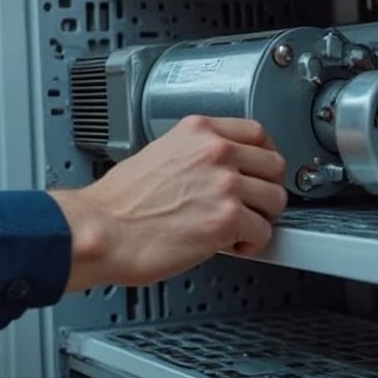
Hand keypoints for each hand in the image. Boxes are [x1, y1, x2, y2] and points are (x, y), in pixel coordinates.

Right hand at [48, 115, 288, 290]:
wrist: (102, 231)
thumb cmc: (118, 204)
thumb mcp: (157, 154)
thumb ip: (193, 156)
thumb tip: (217, 171)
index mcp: (196, 131)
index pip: (257, 132)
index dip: (262, 157)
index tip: (259, 171)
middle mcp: (215, 151)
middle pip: (275, 165)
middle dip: (266, 189)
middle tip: (250, 205)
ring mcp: (224, 184)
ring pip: (275, 200)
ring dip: (260, 218)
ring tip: (237, 228)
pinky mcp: (228, 219)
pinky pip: (264, 233)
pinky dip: (251, 245)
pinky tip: (229, 245)